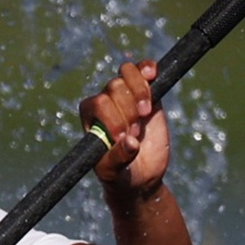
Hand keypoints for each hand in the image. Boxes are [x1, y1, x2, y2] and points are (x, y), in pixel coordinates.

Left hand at [82, 60, 169, 197]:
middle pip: (114, 86)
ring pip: (127, 73)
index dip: (112, 116)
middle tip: (135, 131)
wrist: (140, 177)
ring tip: (145, 113)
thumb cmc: (118, 174)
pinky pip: (144, 70)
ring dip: (139, 92)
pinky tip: (153, 73)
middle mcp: (106, 101)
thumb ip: (117, 158)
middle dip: (128, 110)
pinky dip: (147, 68)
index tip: (123, 136)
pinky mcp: (149, 94)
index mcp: (91, 116)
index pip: (98, 102)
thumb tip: (131, 142)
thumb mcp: (112, 172)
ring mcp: (127, 96)